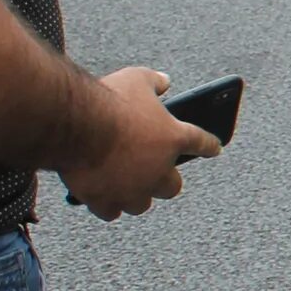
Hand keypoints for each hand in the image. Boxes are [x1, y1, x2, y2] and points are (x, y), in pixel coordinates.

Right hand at [57, 68, 221, 219]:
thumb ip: (155, 82)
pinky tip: (103, 199)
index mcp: (173, 138)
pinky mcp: (105, 200)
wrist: (76, 124)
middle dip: (165, 181)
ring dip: (136, 196)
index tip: (214, 149)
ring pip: (141, 204)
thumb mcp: (137, 79)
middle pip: (172, 186)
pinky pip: (111, 211)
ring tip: (127, 188)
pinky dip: (107, 205)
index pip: (201, 143)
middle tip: (154, 172)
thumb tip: (164, 81)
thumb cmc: (108, 100)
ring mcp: (132, 189)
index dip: (208, 146)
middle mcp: (158, 170)